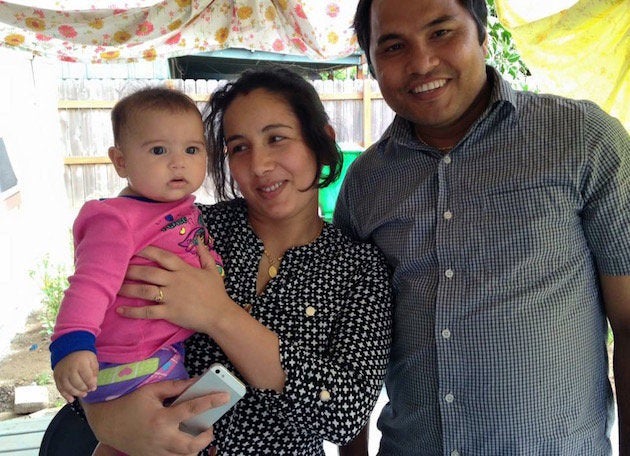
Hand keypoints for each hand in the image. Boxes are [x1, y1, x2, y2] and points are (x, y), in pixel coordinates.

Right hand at [53, 350, 97, 402]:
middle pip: (77, 384)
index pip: (87, 378)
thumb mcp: (92, 359)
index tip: (94, 388)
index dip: (91, 384)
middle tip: (88, 391)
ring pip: (68, 388)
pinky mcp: (56, 377)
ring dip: (76, 393)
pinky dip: (65, 395)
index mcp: (81, 364)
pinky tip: (71, 399)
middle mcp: (70, 369)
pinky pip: (60, 388)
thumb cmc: (83, 355)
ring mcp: (62, 374)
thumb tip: (93, 384)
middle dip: (84, 389)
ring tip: (82, 394)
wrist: (68, 349)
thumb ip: (94, 371)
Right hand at [83, 378, 229, 455]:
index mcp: (161, 418)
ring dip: (195, 448)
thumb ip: (176, 387)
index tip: (225, 397)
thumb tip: (196, 382)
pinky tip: (184, 440)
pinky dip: (182, 453)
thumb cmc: (130, 403)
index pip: (192, 409)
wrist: (107, 423)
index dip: (211, 401)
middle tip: (209, 427)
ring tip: (198, 435)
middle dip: (206, 437)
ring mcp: (156, 451)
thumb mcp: (152, 390)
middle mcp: (160, 438)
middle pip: (191, 446)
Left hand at [118, 244, 231, 333]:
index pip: (162, 257)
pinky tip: (120, 310)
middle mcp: (175, 281)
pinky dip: (133, 312)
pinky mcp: (169, 313)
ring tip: (114, 287)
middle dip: (131, 270)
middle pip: (149, 273)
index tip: (133, 248)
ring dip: (128, 289)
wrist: (220, 315)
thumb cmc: (216, 293)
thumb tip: (199, 240)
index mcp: (184, 270)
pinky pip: (148, 311)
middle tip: (116, 269)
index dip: (147, 251)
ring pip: (145, 291)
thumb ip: (204, 255)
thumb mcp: (213, 270)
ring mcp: (171, 297)